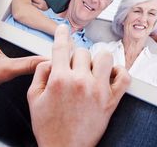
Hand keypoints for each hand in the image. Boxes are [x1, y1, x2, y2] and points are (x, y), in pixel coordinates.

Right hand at [27, 25, 130, 146]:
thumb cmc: (49, 127)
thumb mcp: (33, 98)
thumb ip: (40, 74)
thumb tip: (50, 60)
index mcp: (59, 79)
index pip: (62, 47)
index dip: (61, 34)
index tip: (63, 28)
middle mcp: (80, 81)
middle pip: (83, 52)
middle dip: (77, 58)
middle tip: (74, 69)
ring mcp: (98, 90)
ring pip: (104, 57)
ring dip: (97, 61)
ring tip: (92, 70)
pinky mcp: (111, 101)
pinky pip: (123, 77)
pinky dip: (119, 72)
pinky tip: (111, 75)